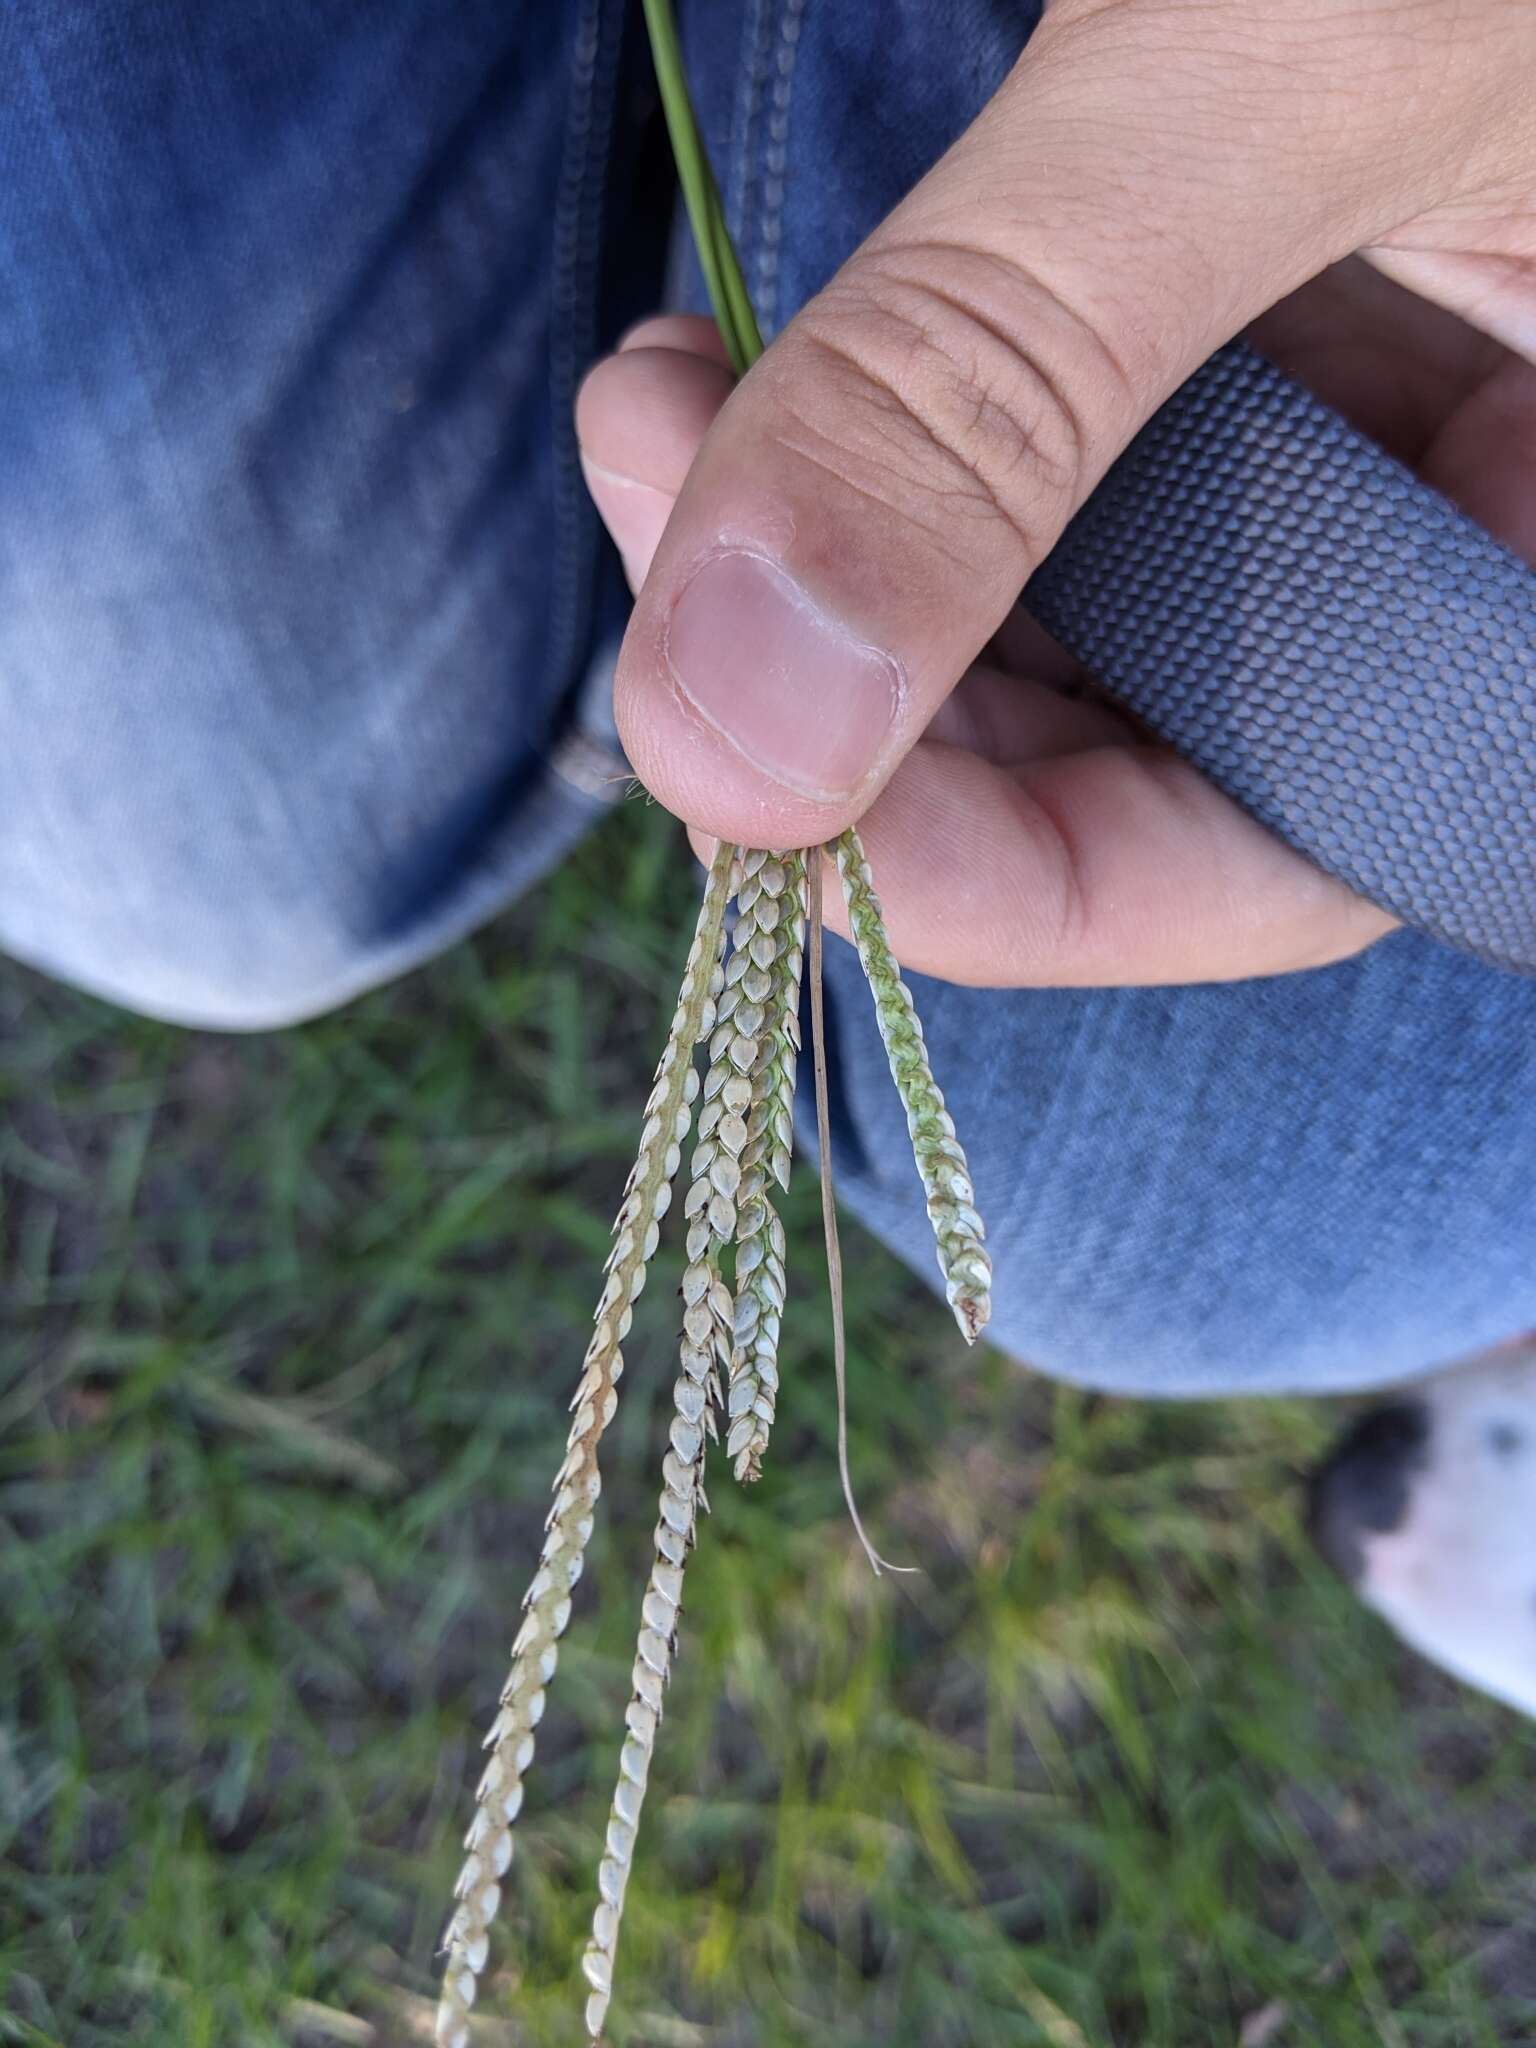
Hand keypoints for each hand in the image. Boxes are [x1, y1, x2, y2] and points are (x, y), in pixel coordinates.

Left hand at [578, 0, 1535, 985]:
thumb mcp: (1300, 65)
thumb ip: (1008, 394)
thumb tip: (723, 740)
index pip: (1258, 864)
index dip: (991, 876)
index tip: (740, 786)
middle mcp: (1472, 558)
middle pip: (1134, 756)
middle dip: (866, 682)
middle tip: (660, 524)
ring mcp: (1371, 443)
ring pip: (1064, 616)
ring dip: (834, 550)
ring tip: (659, 410)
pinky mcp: (1264, 330)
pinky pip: (1044, 457)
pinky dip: (882, 425)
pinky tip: (735, 364)